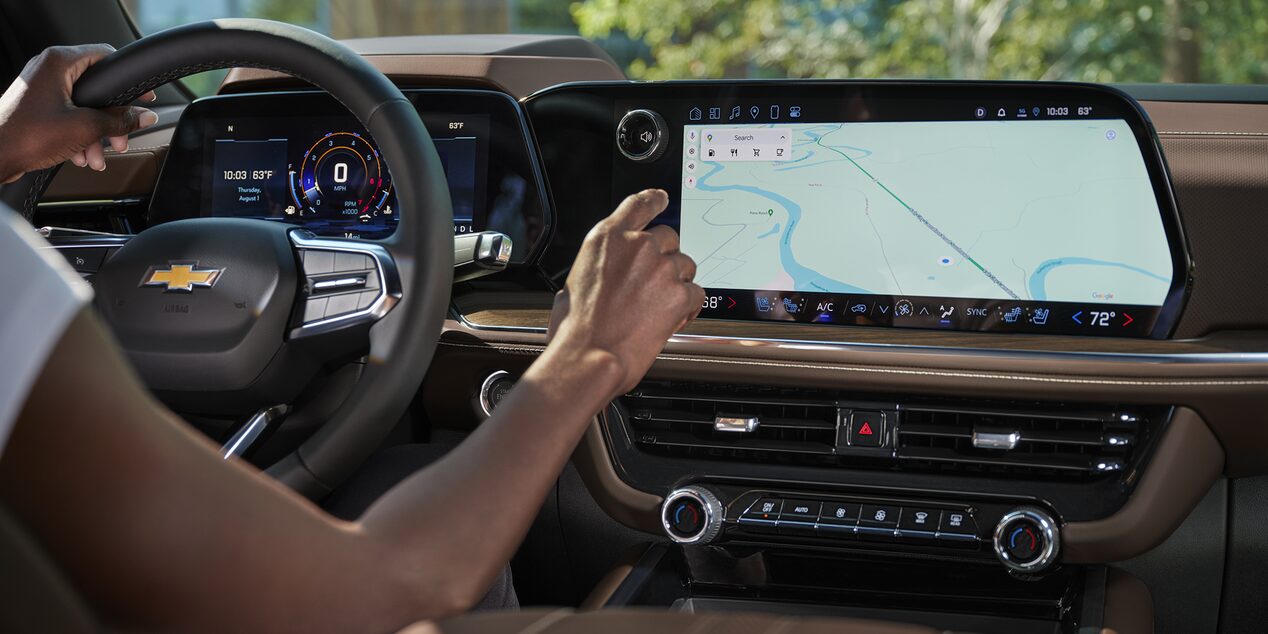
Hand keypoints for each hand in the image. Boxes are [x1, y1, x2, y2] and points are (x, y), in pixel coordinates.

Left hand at [0, 44, 157, 182]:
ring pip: (84, 106)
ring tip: (98, 155)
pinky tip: (82, 154)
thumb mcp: (85, 127)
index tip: (144, 98)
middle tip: (121, 137)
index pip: (106, 57)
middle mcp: (48, 69)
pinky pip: (69, 115)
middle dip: (111, 120)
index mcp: (59, 62)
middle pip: (97, 89)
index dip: (128, 80)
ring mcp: (41, 87)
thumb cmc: (25, 135)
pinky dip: (79, 134)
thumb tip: (144, 116)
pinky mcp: (37, 105)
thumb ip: (120, 120)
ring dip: (96, 133)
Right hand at [547, 189, 704, 393]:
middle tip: (652, 283)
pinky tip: (673, 319)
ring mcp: (662, 269)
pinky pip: (696, 293)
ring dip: (677, 283)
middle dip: (665, 258)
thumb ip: (601, 265)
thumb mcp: (575, 281)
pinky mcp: (679, 294)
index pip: (640, 205)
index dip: (655, 200)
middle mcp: (638, 247)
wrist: (589, 357)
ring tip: (658, 307)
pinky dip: (689, 306)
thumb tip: (608, 272)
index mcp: (608, 239)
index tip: (662, 199)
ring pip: (686, 266)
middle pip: (669, 238)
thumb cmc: (576, 328)